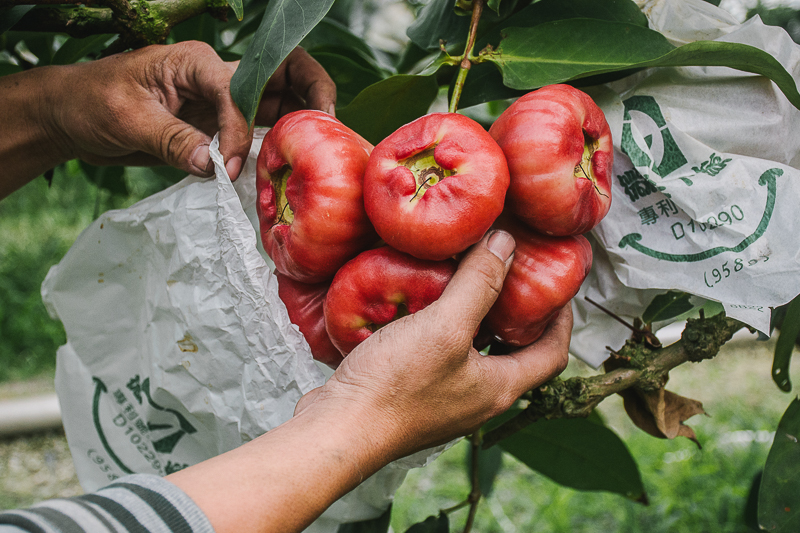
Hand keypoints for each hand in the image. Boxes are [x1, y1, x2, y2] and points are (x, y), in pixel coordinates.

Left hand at [44, 42, 335, 179]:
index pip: (241, 89)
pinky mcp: (219, 128)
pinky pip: (259, 135)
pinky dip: (275, 152)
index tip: (235, 165)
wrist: (74, 118)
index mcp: (197, 63)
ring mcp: (223, 103)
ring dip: (300, 129)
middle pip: (284, 76)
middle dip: (313, 96)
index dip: (243, 127)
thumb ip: (175, 140)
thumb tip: (216, 166)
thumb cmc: (92, 103)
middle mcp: (219, 78)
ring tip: (315, 159)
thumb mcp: (128, 119)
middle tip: (331, 132)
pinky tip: (282, 173)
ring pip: (279, 107)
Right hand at [295, 229, 571, 459]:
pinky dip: (442, 327)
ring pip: (474, 352)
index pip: (553, 354)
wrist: (338, 430)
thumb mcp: (445, 326)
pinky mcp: (414, 396)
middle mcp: (478, 399)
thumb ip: (478, 284)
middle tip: (511, 274)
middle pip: (514, 351)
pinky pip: (441, 355)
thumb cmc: (396, 385)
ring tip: (468, 278)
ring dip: (476, 317)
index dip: (562, 319)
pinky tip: (422, 302)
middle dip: (516, 313)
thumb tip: (507, 243)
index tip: (558, 286)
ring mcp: (445, 400)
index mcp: (499, 388)